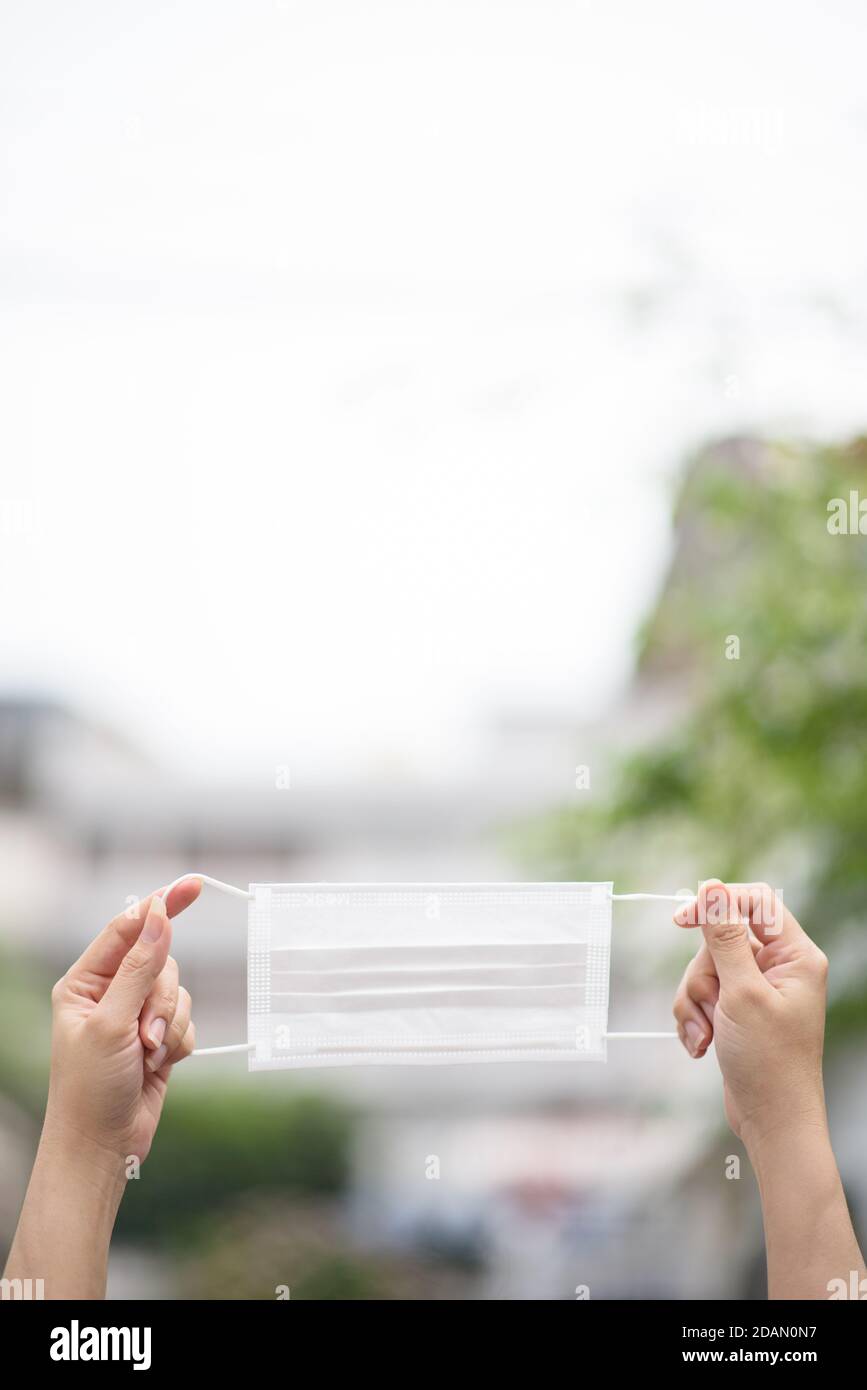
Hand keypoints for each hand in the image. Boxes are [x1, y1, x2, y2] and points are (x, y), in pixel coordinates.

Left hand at [44, 879, 200, 1167]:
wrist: (103, 1146)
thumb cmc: (89, 1088)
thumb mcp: (111, 1023)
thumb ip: (139, 968)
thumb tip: (157, 915)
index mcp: (85, 982)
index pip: (127, 928)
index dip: (161, 905)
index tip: (193, 884)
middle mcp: (110, 993)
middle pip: (162, 963)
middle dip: (162, 1000)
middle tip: (145, 1035)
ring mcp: (136, 1016)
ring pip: (179, 993)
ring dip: (170, 1026)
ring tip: (148, 1056)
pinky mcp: (159, 1038)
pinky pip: (189, 1021)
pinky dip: (180, 1042)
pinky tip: (158, 1066)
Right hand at [672, 879, 828, 1145]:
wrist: (772, 1121)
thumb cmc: (769, 1062)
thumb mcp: (741, 994)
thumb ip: (724, 937)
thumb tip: (711, 887)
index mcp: (795, 956)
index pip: (755, 902)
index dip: (717, 902)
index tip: (682, 920)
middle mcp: (779, 968)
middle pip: (720, 939)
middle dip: (703, 976)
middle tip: (712, 1008)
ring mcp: (757, 990)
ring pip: (705, 970)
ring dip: (696, 1003)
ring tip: (707, 1036)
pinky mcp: (738, 1010)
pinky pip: (702, 996)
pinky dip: (695, 1019)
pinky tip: (703, 1046)